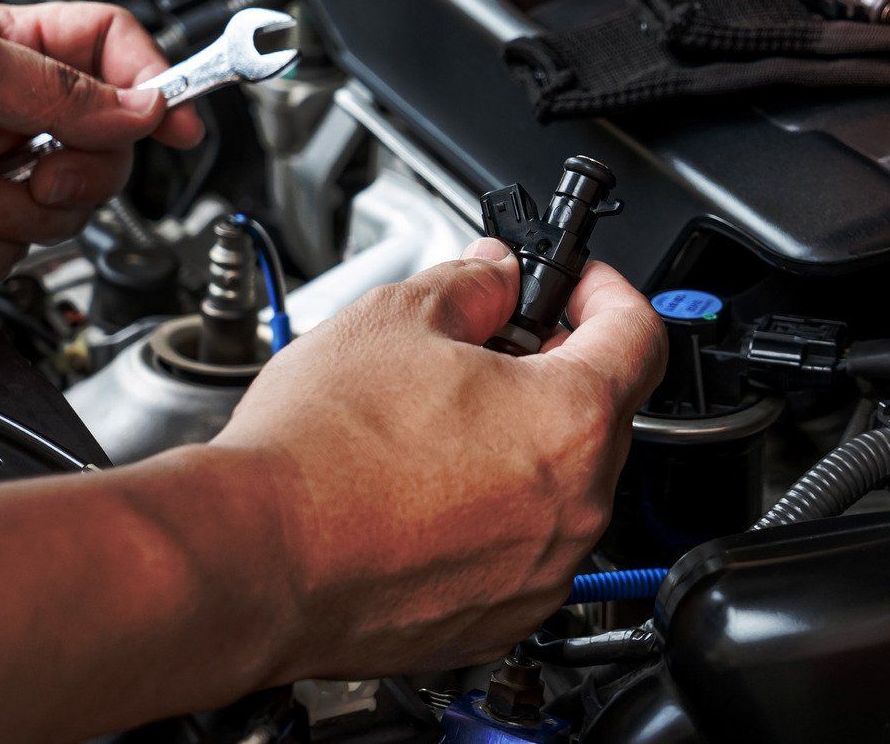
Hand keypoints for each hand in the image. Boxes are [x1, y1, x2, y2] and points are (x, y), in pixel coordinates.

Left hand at [0, 1, 203, 278]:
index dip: (156, 81)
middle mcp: (14, 110)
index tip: (180, 125)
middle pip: (112, 144)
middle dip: (82, 174)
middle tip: (45, 176)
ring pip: (72, 209)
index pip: (113, 47)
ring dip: (15, 215)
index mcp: (10, 49)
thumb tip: (146, 107)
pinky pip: (17, 253)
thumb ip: (58, 84)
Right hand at [213, 237, 666, 678]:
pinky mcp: (503, 616)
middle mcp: (576, 506)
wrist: (249, 561)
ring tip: (446, 418)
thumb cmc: (316, 454)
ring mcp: (542, 570)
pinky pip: (528, 546)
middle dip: (559, 364)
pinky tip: (433, 486)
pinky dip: (500, 510)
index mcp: (570, 420)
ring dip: (528, 440)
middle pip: (603, 411)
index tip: (577, 285)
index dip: (607, 292)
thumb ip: (472, 283)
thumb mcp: (398, 318)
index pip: (640, 334)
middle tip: (496, 342)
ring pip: (566, 482)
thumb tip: (497, 274)